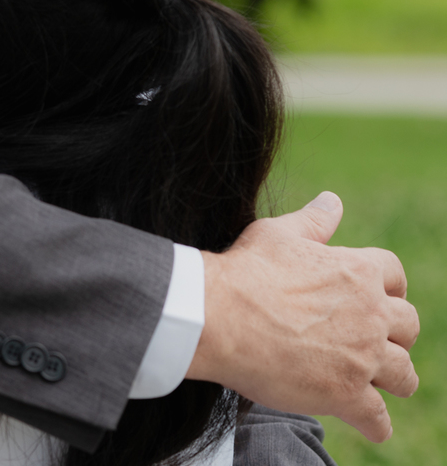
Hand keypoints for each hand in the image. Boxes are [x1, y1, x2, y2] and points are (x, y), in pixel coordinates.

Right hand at [189, 192, 418, 442]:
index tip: (374, 298)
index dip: (385, 287)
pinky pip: (378, 418)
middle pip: (408, 326)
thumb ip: (312, 221)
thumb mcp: (277, 234)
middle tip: (371, 342)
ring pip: (404, 374)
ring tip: (374, 383)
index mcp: (357, 271)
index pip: (393, 275)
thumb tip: (332, 201)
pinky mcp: (346, 394)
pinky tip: (367, 423)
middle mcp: (370, 313)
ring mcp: (362, 356)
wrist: (217, 317)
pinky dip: (375, 424)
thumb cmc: (243, 271)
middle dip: (393, 334)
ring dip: (391, 378)